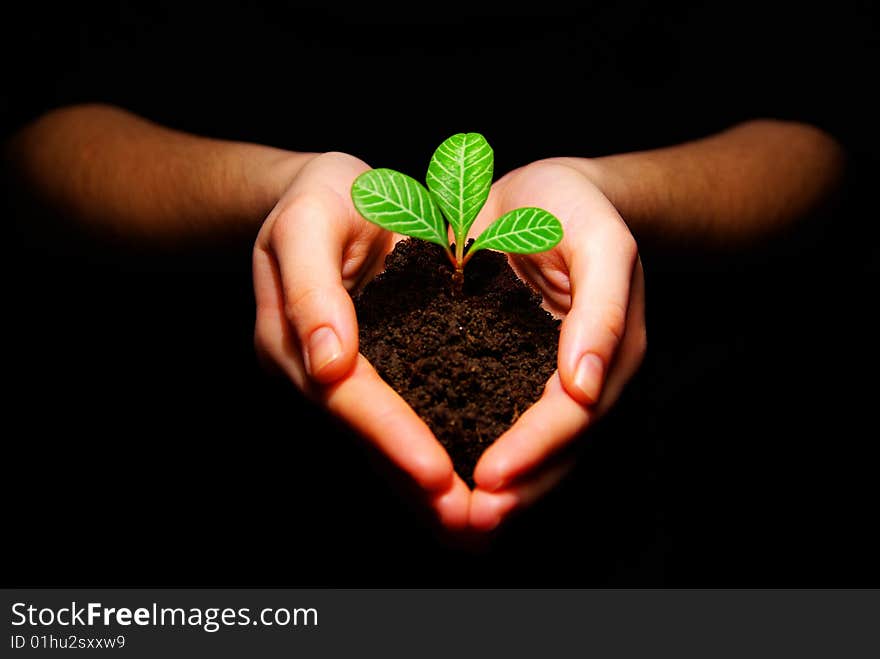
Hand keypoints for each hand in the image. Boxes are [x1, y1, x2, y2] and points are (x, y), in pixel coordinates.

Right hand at [252, 151, 470, 529]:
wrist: (321, 197)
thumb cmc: (319, 197)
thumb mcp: (309, 219)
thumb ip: (311, 287)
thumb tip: (326, 362)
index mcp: (290, 338)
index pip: (346, 397)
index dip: (391, 435)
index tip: (436, 473)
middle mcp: (308, 370)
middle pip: (363, 436)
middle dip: (413, 480)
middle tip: (468, 522)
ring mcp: (333, 378)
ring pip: (377, 442)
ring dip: (420, 487)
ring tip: (474, 524)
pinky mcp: (363, 374)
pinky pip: (393, 423)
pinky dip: (421, 456)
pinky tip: (459, 486)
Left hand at [468, 159, 646, 530]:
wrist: (545, 192)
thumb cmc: (576, 208)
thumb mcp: (599, 243)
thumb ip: (600, 310)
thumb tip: (586, 387)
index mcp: (607, 354)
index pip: (571, 417)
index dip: (534, 451)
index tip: (489, 479)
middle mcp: (578, 378)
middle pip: (552, 452)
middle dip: (513, 491)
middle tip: (465, 522)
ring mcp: (542, 379)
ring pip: (524, 449)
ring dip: (491, 488)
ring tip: (448, 518)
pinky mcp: (507, 369)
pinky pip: (491, 419)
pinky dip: (469, 449)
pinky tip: (435, 472)